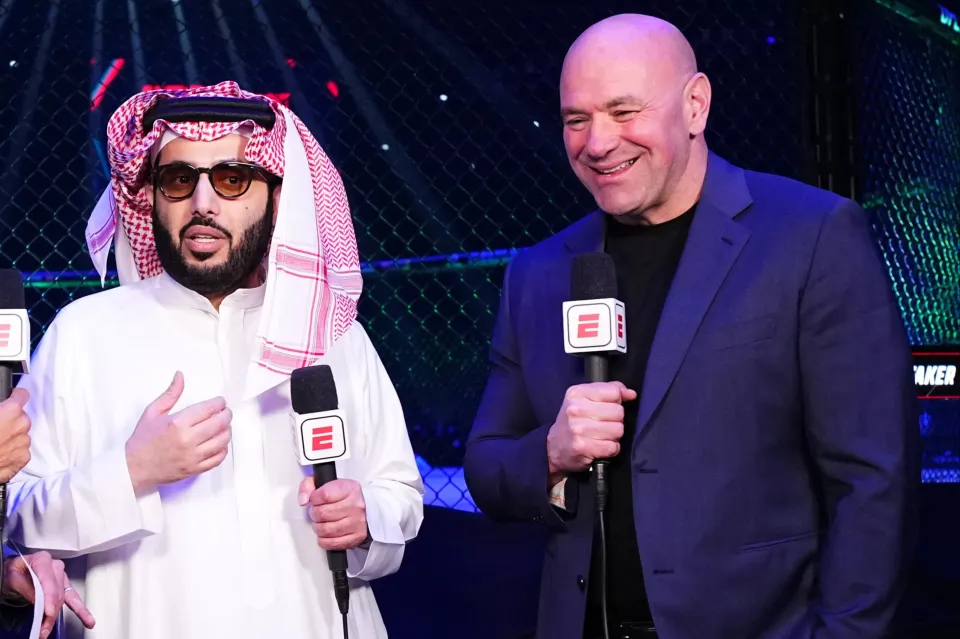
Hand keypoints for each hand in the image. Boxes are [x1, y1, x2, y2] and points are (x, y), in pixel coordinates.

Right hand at [0, 388, 30, 482]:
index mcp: (12, 411)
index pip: (22, 395)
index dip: (14, 396)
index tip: (10, 398)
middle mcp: (22, 426)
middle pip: (21, 417)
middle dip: (10, 419)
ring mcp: (23, 443)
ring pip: (20, 434)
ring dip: (10, 436)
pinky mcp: (22, 459)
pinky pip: (19, 450)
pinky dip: (11, 451)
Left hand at [2, 552, 95, 637]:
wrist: (16, 570)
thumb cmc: (14, 571)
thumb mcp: (13, 576)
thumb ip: (25, 586)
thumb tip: (38, 600)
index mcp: (43, 560)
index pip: (48, 580)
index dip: (50, 597)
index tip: (48, 612)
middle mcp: (55, 567)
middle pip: (56, 592)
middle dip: (50, 612)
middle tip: (42, 627)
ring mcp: (62, 577)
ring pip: (64, 598)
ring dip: (56, 616)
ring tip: (49, 629)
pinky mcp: (64, 587)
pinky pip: (73, 599)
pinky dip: (80, 610)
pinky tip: (88, 620)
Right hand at [124, 372, 231, 494]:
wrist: (135, 468)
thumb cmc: (143, 440)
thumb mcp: (153, 412)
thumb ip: (170, 393)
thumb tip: (180, 375)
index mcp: (178, 423)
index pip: (209, 409)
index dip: (219, 403)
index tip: (220, 401)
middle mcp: (188, 440)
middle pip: (220, 423)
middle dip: (226, 414)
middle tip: (225, 411)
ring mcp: (193, 456)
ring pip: (222, 440)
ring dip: (227, 430)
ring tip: (223, 425)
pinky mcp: (195, 469)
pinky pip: (218, 458)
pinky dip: (223, 449)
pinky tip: (219, 442)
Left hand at [298, 477, 369, 550]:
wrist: (366, 508)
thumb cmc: (344, 496)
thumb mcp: (327, 483)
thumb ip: (308, 485)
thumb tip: (303, 500)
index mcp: (349, 489)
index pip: (323, 495)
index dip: (314, 498)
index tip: (316, 499)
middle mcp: (355, 506)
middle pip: (322, 513)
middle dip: (314, 513)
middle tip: (318, 512)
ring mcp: (356, 523)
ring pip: (324, 530)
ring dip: (318, 527)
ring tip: (322, 522)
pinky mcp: (356, 537)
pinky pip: (331, 543)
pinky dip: (324, 540)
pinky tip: (326, 533)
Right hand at [546, 382, 636, 484]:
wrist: (554, 447)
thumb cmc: (574, 421)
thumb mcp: (585, 399)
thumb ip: (609, 391)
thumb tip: (631, 394)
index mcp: (577, 393)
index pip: (614, 392)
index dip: (616, 401)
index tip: (607, 407)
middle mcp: (575, 409)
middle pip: (618, 412)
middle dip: (615, 420)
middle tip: (603, 424)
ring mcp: (578, 429)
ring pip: (618, 430)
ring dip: (614, 436)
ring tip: (601, 436)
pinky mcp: (582, 447)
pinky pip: (613, 447)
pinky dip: (610, 449)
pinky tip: (600, 446)